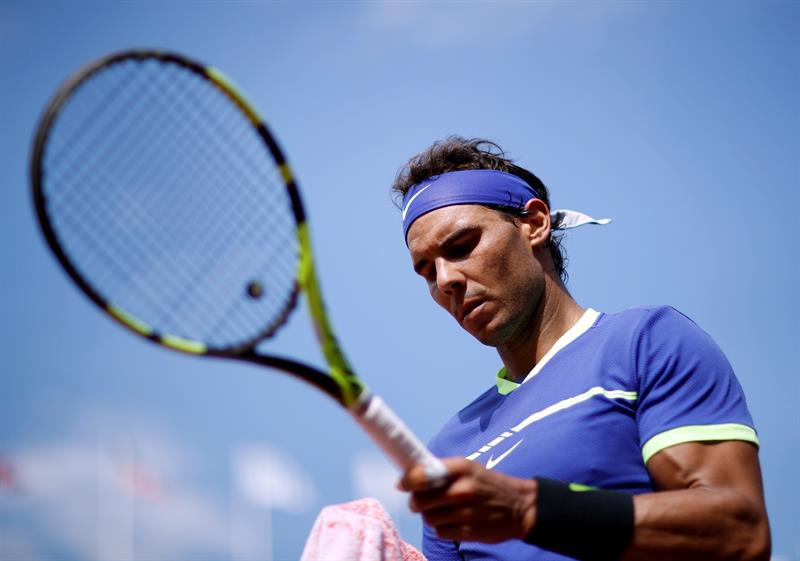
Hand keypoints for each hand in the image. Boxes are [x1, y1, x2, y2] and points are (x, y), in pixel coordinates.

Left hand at [398, 458, 536, 542]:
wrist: (520, 506)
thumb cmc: (487, 484)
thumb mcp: (469, 468)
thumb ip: (442, 470)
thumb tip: (409, 474)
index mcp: (461, 468)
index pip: (423, 474)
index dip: (408, 480)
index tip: (402, 484)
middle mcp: (462, 489)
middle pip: (420, 500)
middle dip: (416, 502)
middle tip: (422, 500)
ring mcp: (466, 512)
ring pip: (428, 518)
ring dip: (430, 515)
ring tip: (442, 510)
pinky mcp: (469, 532)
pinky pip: (440, 532)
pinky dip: (442, 528)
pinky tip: (453, 521)